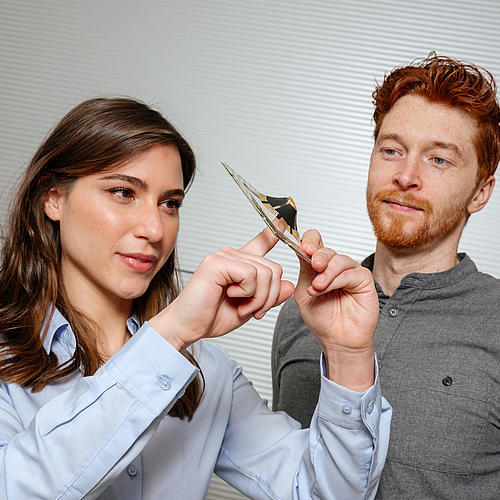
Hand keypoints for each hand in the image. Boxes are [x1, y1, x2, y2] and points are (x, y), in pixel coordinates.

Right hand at [149, 229, 293, 348]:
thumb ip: (270, 296)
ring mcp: (224, 256)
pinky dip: (247, 292)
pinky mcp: (217, 263)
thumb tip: (290, 285)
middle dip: (269, 296)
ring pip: (265, 272)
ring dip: (259, 297)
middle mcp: (232, 256)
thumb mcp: (250, 308)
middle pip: (273, 268)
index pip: (261, 243)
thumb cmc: (211, 316)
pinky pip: (251, 274)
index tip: (284, 220)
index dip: (274, 232)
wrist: (188, 327)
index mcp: (239, 264)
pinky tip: (230, 295)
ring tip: (242, 305)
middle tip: (253, 310)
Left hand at [294, 230, 378, 390]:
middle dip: (317, 256)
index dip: (309, 240)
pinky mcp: (363, 280)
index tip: (303, 247)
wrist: (337, 339)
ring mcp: (349, 271)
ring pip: (338, 260)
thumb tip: (302, 251)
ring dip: (326, 272)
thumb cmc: (322, 318)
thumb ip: (304, 273)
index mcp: (319, 266)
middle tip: (312, 266)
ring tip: (317, 287)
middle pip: (326, 250)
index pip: (315, 243)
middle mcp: (334, 266)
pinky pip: (350, 273)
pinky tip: (325, 289)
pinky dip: (336, 280)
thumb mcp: (303, 293)